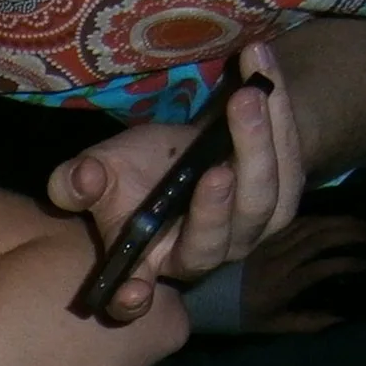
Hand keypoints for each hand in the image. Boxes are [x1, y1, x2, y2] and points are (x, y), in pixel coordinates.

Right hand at [50, 42, 302, 322]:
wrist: (198, 142)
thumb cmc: (140, 168)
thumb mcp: (101, 169)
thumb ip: (76, 182)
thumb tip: (82, 180)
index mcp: (147, 263)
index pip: (135, 296)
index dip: (132, 299)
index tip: (132, 293)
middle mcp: (199, 258)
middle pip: (212, 245)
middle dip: (216, 208)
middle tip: (215, 169)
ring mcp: (247, 235)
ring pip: (261, 201)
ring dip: (257, 146)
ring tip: (247, 95)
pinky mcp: (282, 202)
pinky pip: (289, 160)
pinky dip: (280, 111)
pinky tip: (262, 66)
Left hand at [238, 212, 365, 333]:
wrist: (202, 298)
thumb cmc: (239, 315)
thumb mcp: (273, 325)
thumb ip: (307, 322)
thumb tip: (341, 317)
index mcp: (279, 286)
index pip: (319, 268)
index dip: (345, 263)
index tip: (364, 264)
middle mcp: (275, 261)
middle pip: (317, 239)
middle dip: (348, 233)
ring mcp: (268, 245)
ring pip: (308, 225)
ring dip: (337, 221)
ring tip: (361, 224)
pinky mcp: (263, 235)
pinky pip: (294, 221)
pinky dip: (318, 218)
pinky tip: (335, 220)